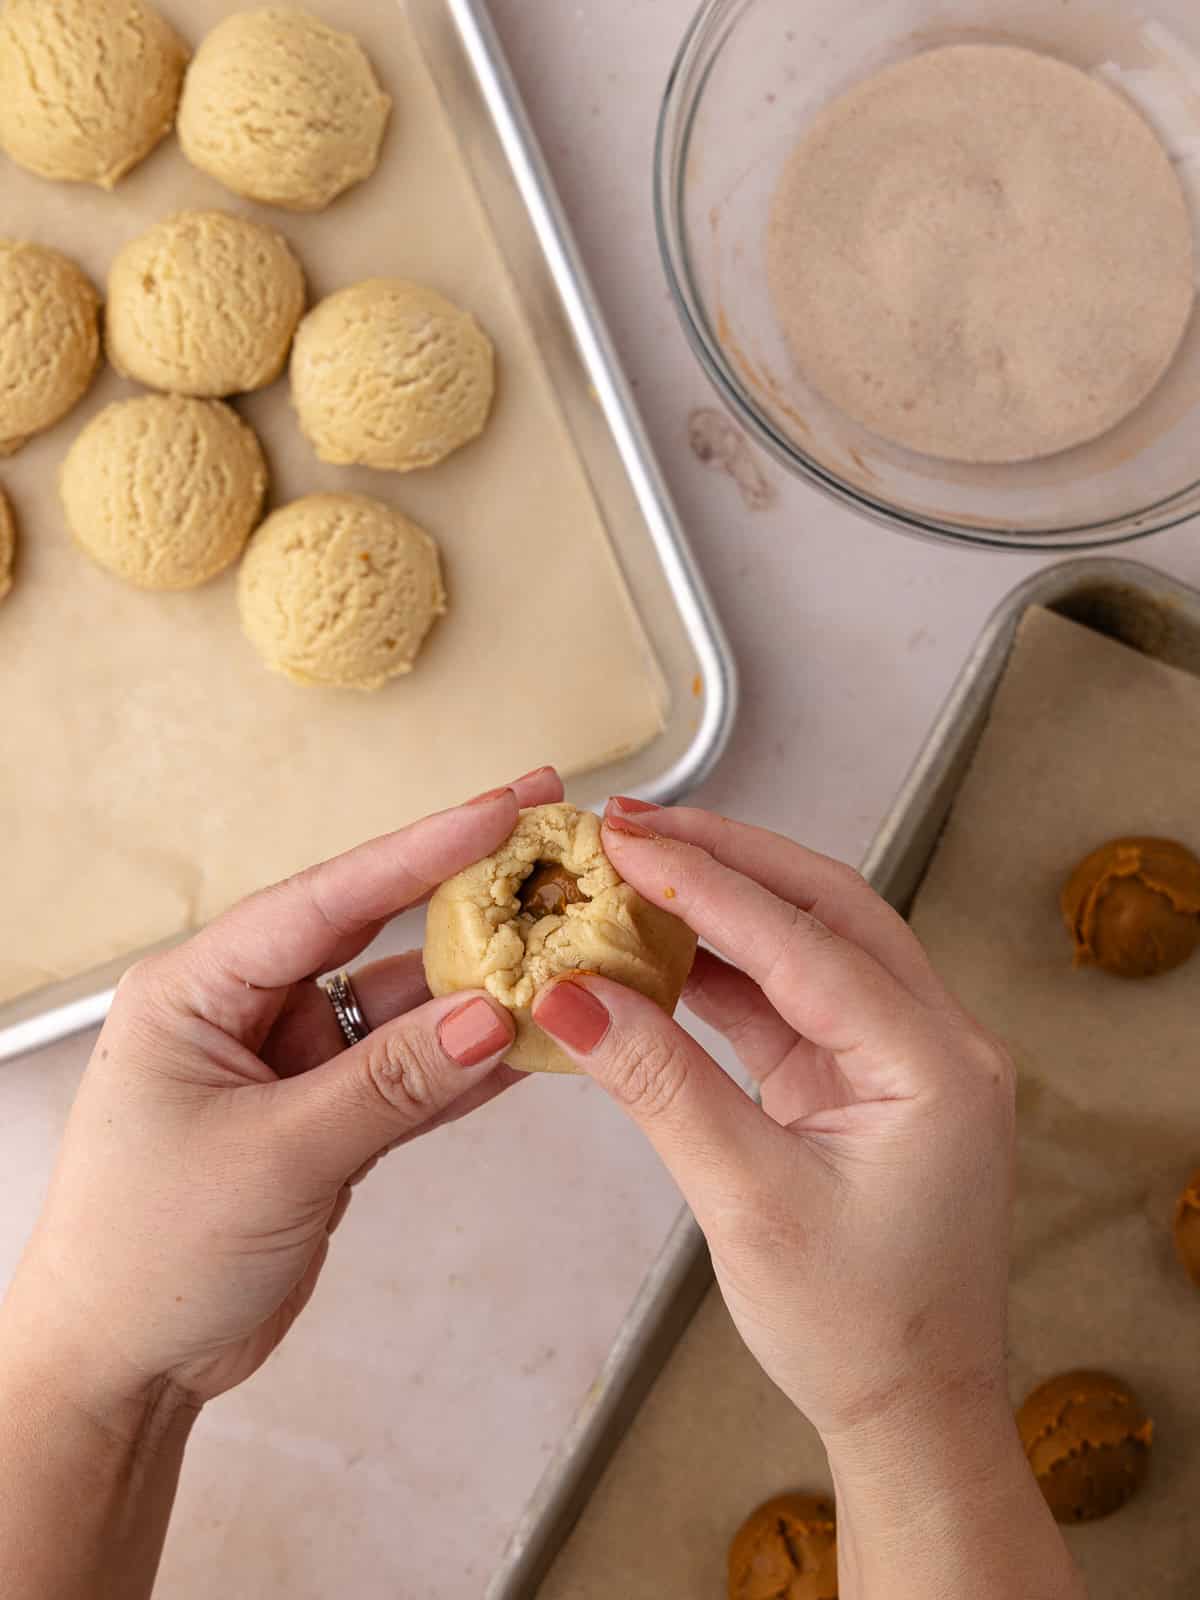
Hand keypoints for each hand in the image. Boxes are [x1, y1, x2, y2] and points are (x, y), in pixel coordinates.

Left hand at [0, 767, 562, 1427]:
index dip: (419, 851)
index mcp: (199, 988)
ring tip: (563, 949)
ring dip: (479, 992)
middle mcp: (247, 1009)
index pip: (324, 900)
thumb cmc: (146, 1256)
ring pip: (404, 1009)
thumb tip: (491, 1018)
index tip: (501, 810)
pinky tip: (533, 1043)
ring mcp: (292, 1064)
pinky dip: (467, 1066)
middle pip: (371, 934)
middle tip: (546, 846)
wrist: (121, 1368)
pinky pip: (411, 1074)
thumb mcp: (271, 1159)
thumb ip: (386, 1084)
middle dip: (459, 895)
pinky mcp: (327, 1118)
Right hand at [532, 801, 1082, 1599]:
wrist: (910, 1410)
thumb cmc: (851, 1326)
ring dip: (726, 904)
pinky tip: (664, 947)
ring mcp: (903, 1056)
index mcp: (934, 1065)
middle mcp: (935, 1041)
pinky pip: (793, 997)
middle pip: (828, 909)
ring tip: (636, 868)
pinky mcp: (864, 1079)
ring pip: (811, 942)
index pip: (806, 942)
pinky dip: (728, 968)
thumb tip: (568, 994)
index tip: (624, 841)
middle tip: (631, 824)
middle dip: (728, 858)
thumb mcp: (744, 1201)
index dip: (708, 884)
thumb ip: (659, 1083)